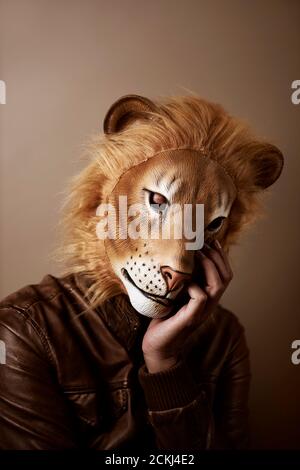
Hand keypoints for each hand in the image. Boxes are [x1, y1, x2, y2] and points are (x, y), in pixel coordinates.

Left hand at [142, 240, 232, 372]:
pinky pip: (201, 298)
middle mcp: (209, 304)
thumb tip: (178, 254)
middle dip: (217, 257)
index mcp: (207, 297)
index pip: (225, 275)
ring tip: (197, 254)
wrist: (157, 344)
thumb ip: (181, 278)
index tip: (211, 240)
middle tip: (204, 244)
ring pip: (218, 286)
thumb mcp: (174, 292)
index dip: (221, 256)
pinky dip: (194, 286)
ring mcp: (201, 312)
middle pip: (226, 278)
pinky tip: (184, 281)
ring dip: (209, 267)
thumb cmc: (163, 316)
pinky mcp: (190, 318)